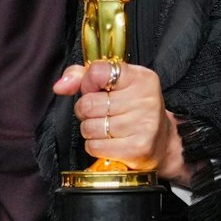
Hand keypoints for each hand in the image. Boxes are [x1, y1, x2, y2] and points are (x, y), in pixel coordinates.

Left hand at [53, 60, 187, 183]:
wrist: (160, 142)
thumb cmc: (131, 109)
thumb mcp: (112, 84)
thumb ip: (82, 76)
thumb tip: (60, 86)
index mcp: (141, 77)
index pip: (98, 72)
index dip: (87, 83)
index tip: (94, 89)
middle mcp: (146, 99)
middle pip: (88, 104)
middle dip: (86, 111)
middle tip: (100, 113)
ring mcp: (144, 124)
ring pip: (89, 127)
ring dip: (90, 130)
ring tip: (106, 129)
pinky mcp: (138, 148)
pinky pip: (95, 147)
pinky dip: (95, 146)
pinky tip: (109, 142)